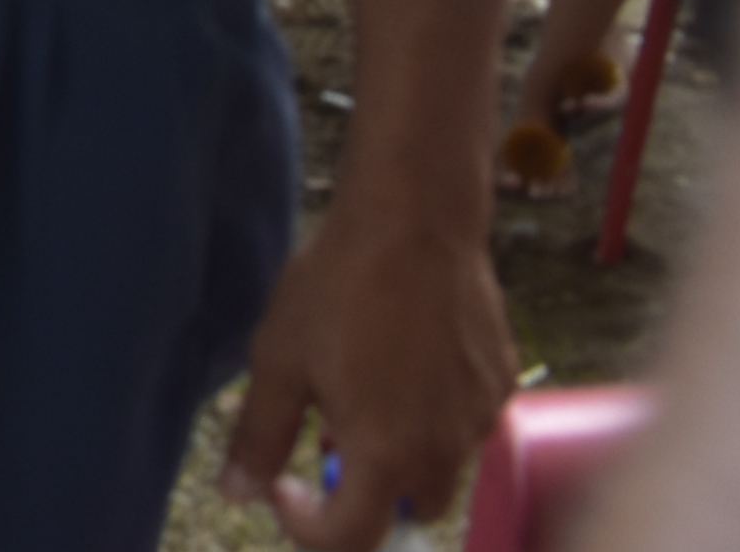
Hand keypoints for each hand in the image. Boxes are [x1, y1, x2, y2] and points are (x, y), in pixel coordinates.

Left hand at [219, 193, 515, 545]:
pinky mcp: (502, 383)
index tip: (285, 485)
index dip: (308, 526)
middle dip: (365, 493)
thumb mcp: (280, 360)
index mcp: (385, 455)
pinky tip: (407, 360)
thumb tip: (237, 492)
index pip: (352, 538)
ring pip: (442, 468)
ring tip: (366, 386)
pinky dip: (436, 414)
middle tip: (328, 433)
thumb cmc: (339, 285)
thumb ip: (260, 436)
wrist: (414, 220)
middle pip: (406, 511)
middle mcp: (443, 450)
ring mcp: (480, 417)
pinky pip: (468, 424)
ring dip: (403, 453)